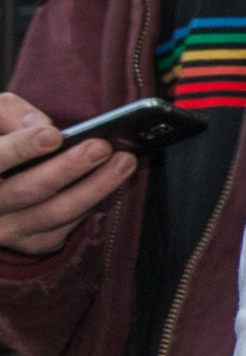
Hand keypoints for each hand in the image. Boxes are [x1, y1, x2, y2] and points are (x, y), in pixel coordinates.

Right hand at [0, 94, 129, 257]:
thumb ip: (10, 113)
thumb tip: (43, 125)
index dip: (22, 148)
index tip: (54, 135)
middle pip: (28, 191)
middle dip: (68, 168)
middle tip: (101, 147)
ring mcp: (7, 229)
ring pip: (54, 213)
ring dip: (94, 188)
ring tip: (124, 162)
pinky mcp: (30, 242)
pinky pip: (65, 227)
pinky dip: (90, 204)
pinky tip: (110, 183)